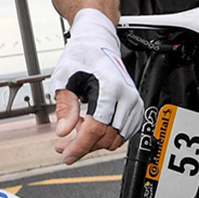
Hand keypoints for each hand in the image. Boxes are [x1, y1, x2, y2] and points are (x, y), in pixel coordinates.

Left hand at [49, 8, 143, 163]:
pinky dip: (105, 134)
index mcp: (110, 88)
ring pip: (115, 140)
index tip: (66, 155)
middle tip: (62, 144)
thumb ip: (64, 106)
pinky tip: (90, 123)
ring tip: (77, 124)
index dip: (79, 146)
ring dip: (94, 140)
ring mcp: (135, 103)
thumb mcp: (64, 78)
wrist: (98, 42)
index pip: (96, 128)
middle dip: (83, 145)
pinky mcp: (136, 108)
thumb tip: (63, 131)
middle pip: (107, 138)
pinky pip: (122, 134)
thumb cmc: (81, 56)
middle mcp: (128, 96)